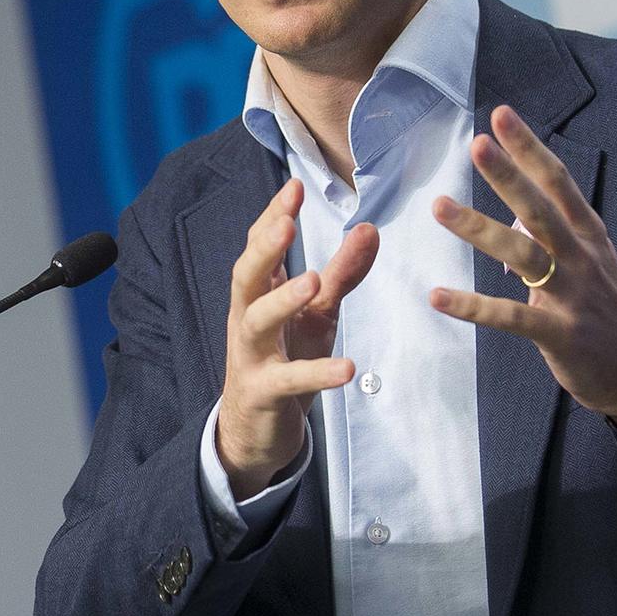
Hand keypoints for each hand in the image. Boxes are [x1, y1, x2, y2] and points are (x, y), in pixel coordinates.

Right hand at [218, 179, 379, 497]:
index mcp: (257, 293)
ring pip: (256, 322)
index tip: (294, 186)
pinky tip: (346, 367)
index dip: (273, 216)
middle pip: (246, 276)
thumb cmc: (284, 358)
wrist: (252, 429)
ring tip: (314, 280)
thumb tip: (370, 229)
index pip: (258, 247)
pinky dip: (316, 373)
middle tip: (287, 220)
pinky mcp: (263, 392)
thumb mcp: (317, 313)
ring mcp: (250, 356)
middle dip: (265, 247)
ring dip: (282, 299)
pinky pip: (287, 380)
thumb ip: (342, 273)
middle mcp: (246, 318)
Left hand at [428, 105, 616, 426]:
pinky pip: (510, 316)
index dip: (529, 148)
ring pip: (522, 253)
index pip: (557, 181)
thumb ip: (559, 229)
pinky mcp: (559, 332)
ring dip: (479, 228)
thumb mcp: (592, 259)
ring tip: (439, 206)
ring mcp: (571, 294)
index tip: (501, 115)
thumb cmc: (606, 311)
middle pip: (540, 207)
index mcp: (588, 234)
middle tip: (477, 144)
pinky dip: (474, 306)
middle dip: (509, 174)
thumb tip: (524, 194)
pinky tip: (438, 297)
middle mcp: (581, 257)